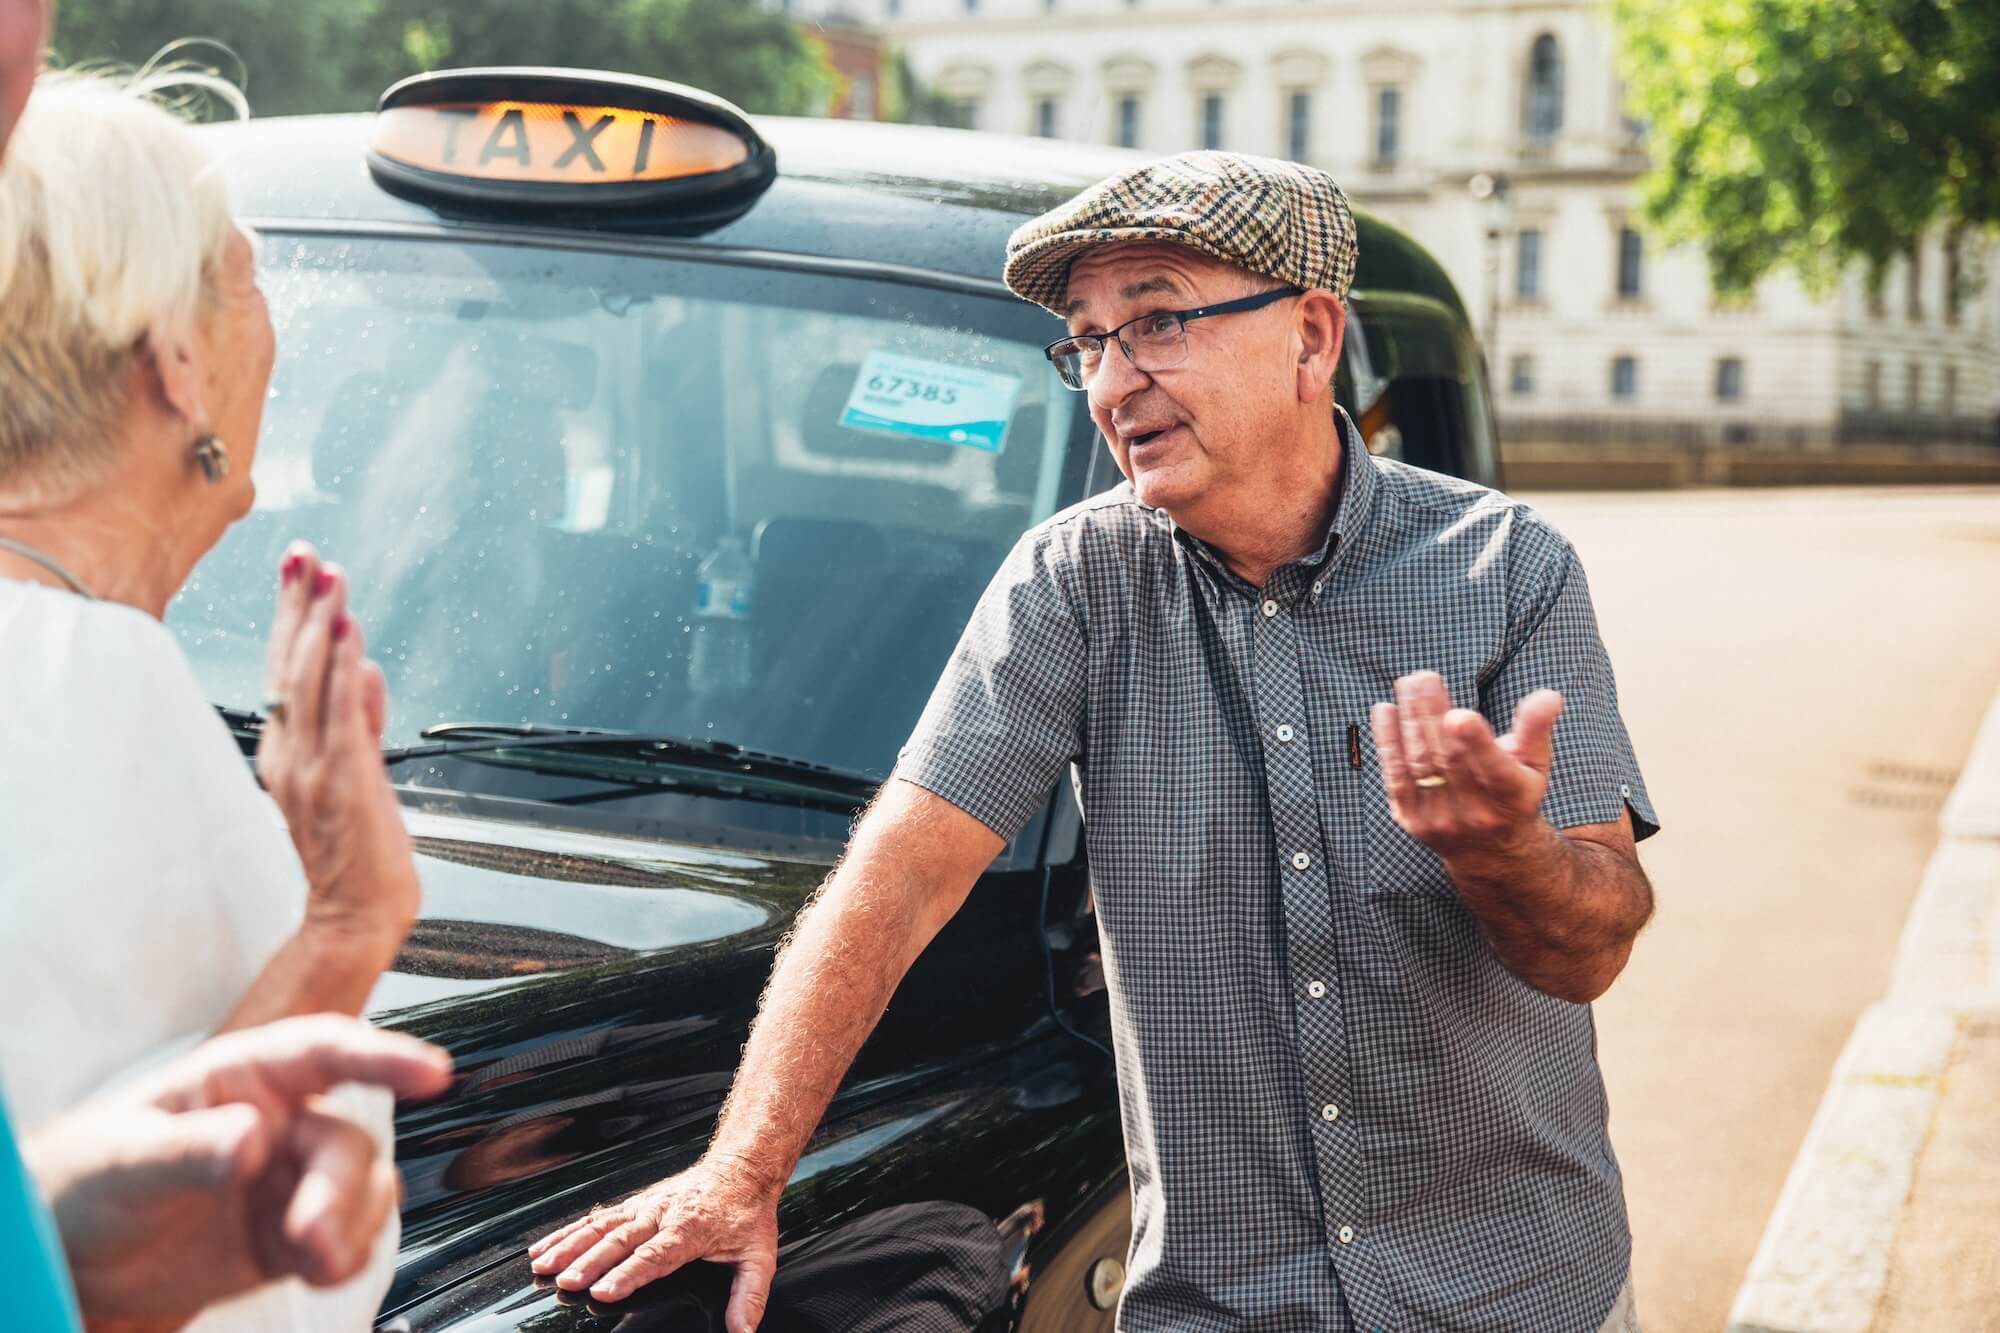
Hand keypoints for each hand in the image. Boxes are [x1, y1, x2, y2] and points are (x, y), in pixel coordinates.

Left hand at [24, 1015, 452, 1324]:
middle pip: (348, 1141)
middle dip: (340, 1190)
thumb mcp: (120, 1160)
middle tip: (311, 1235)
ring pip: (363, 1190)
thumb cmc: (84, 1184)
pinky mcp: (293, 1234)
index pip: (323, 1052)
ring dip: (350, 1228)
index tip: (430, 1072)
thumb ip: (186, 1149)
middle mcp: (280, 1122)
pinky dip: (346, 1258)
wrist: (77, 1264)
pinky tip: (316, 1271)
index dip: (382, 1056)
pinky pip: (351, 1238)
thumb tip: (250, 1137)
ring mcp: (291, 1180)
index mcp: (243, 1081)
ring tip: (316, 1263)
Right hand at [257, 542, 418, 950]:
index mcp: (290, 752)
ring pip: (312, 681)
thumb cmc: (358, 854)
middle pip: (290, 665)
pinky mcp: (345, 781)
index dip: (293, 617)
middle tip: (304, 553)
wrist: (357, 916)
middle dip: (298, 605)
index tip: (299, 570)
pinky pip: (343, 716)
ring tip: (330, 578)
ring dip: (322, 625)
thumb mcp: (359, 773)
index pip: (286, 670)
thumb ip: (363, 719)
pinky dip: (347, 673)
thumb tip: (369, 667)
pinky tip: (352, 638)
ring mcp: (315, 767)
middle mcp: (293, 754)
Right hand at [527, 1156, 780, 1330]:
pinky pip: (596, 1218)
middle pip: (621, 1240)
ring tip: (543, 1266)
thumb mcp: (759, 1256)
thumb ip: (749, 1295)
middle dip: (591, 1262)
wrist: (741, 1168)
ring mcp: (644, 1207)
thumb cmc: (747, 1215)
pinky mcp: (633, 1205)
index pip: (656, 1255)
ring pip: (601, 1226)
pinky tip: (543, 1248)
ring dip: (570, 1245)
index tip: (603, 1290)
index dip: (629, 1273)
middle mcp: (663, 1215)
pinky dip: (567, 1232)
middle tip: (567, 1283)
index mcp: (692, 1229)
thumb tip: (742, 1331)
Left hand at [1369, 672, 1562, 859]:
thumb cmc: (1514, 792)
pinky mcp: (1413, 820)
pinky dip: (1389, 741)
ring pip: (1420, 763)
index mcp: (1512, 796)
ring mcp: (1441, 819)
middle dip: (1432, 713)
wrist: (1490, 852)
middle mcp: (1476, 812)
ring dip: (1410, 720)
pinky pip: (1396, 777)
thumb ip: (1536, 728)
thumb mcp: (1535, 764)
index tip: (1458, 715)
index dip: (1475, 743)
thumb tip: (1549, 695)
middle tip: (1423, 676)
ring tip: (1407, 684)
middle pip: (1449, 757)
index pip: (1494, 769)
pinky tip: (1385, 710)